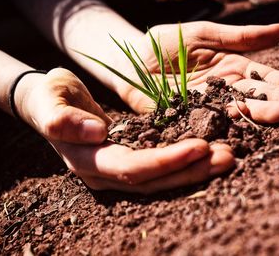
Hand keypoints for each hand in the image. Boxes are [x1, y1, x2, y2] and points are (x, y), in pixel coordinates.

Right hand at [15, 68, 233, 192]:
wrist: (50, 103)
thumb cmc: (50, 97)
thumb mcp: (50, 100)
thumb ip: (64, 118)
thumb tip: (97, 133)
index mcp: (87, 160)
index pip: (131, 169)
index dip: (166, 162)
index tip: (200, 146)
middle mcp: (104, 174)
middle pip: (154, 181)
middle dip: (191, 171)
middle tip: (229, 156)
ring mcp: (117, 171)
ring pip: (161, 180)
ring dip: (195, 170)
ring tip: (228, 155)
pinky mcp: (128, 161)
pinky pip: (161, 168)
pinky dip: (185, 162)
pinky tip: (209, 151)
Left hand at [116, 22, 278, 122]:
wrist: (131, 61)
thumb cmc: (165, 43)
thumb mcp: (203, 34)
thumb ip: (239, 37)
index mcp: (231, 70)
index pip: (261, 77)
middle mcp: (223, 93)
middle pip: (254, 98)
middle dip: (277, 100)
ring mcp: (205, 110)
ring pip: (234, 114)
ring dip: (258, 115)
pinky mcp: (185, 122)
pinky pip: (205, 125)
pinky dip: (223, 127)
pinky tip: (241, 125)